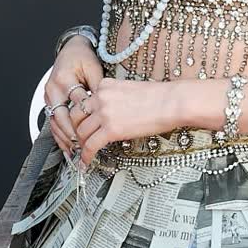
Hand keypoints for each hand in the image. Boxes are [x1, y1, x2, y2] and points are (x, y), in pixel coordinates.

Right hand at [43, 38, 104, 158]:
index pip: (77, 103)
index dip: (87, 118)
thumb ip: (98, 88)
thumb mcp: (94, 69)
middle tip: (83, 145)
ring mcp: (49, 96)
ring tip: (75, 150)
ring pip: (54, 122)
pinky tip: (67, 146)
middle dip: (72, 133)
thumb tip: (105, 108)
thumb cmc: (82, 58)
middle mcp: (53, 89)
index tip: (96, 130)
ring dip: (64, 138)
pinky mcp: (49, 101)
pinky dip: (60, 135)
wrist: (70, 49)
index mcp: (65, 79)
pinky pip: (52, 122)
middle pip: (61, 116)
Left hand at [60, 74, 178, 167]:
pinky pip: (91, 145)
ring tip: (84, 152)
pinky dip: (86, 156)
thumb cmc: (159, 97)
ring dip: (81, 144)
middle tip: (81, 139)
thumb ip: (115, 98)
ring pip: (81, 131)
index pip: (83, 101)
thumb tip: (111, 113)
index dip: (81, 116)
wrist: (172, 102)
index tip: (83, 124)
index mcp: (105, 85)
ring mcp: (104, 113)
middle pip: (75, 116)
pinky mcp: (111, 129)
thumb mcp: (130, 89)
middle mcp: (101, 97)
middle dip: (76, 129)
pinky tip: (86, 162)